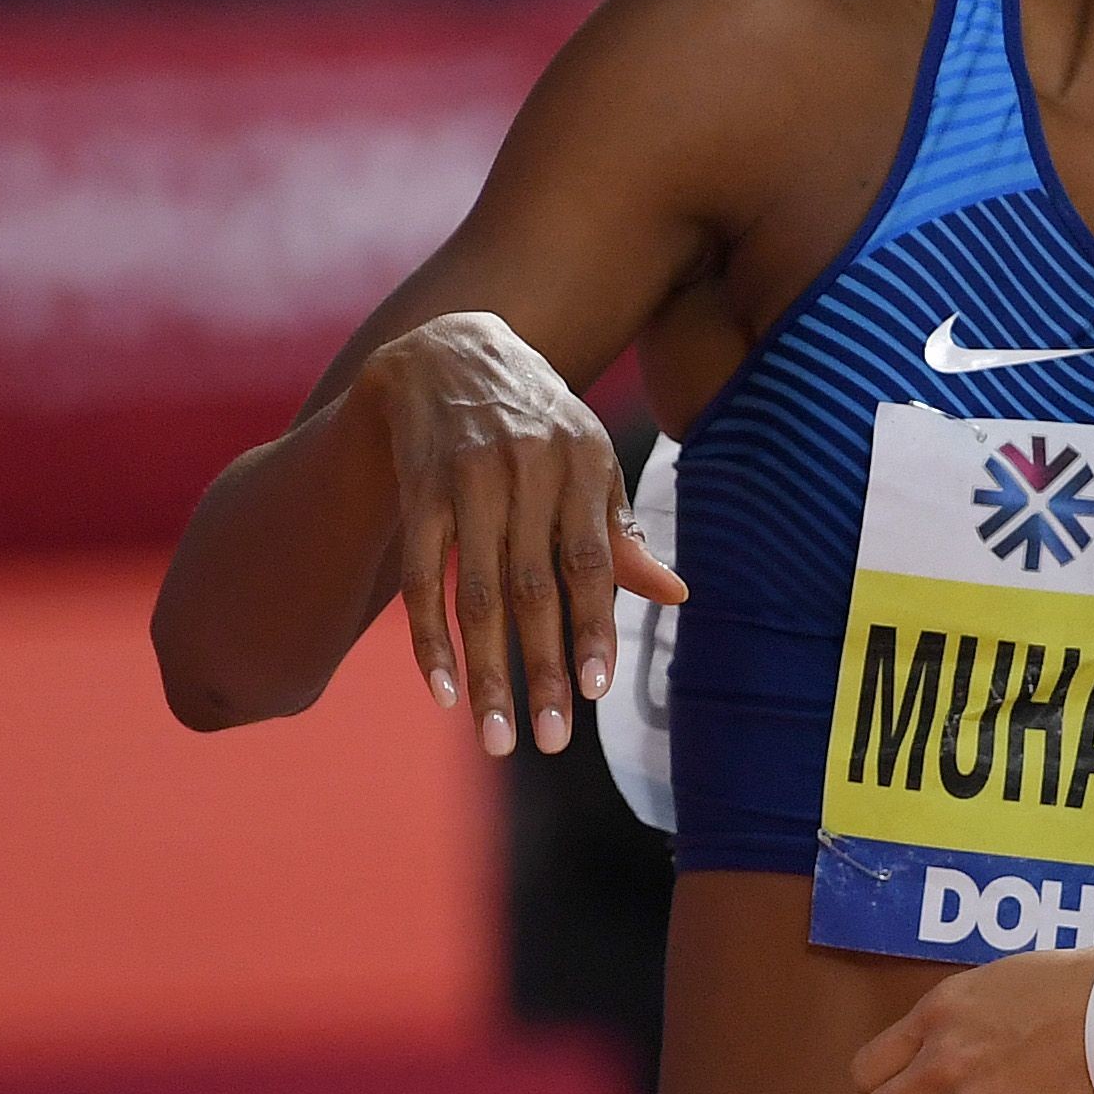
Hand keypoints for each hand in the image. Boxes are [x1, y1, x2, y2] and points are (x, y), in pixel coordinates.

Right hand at [366, 311, 682, 759]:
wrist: (449, 351)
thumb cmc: (537, 423)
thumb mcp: (587, 463)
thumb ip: (618, 533)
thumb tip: (677, 596)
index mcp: (583, 464)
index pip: (593, 564)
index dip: (595, 628)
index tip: (597, 693)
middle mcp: (526, 471)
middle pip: (535, 590)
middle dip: (542, 670)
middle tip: (551, 741)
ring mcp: (466, 481)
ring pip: (477, 594)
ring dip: (486, 672)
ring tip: (496, 737)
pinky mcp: (416, 491)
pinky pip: (421, 576)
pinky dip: (429, 637)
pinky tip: (442, 690)